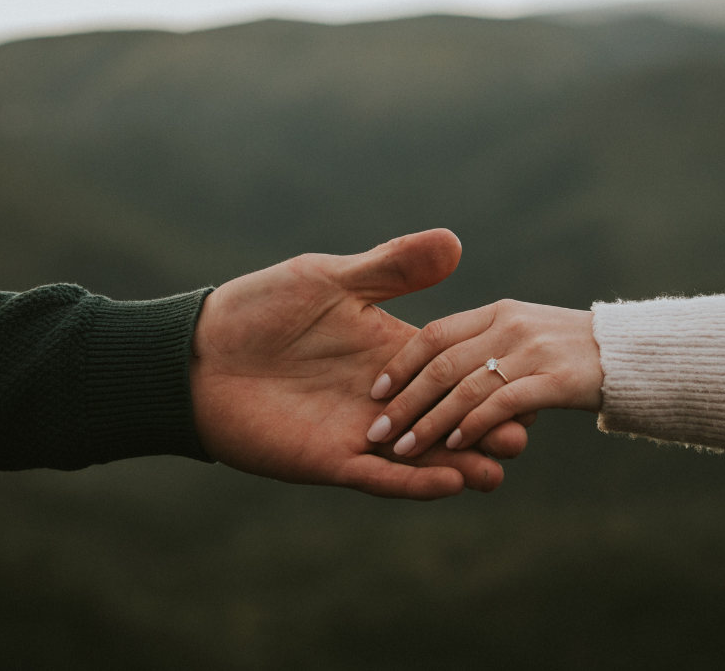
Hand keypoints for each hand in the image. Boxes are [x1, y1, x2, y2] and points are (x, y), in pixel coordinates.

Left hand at [188, 230, 528, 499]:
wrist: (198, 352)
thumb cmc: (259, 309)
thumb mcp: (330, 280)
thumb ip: (392, 269)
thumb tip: (455, 241)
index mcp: (388, 353)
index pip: (448, 371)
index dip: (484, 379)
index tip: (526, 382)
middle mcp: (381, 399)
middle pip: (444, 420)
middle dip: (483, 431)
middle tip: (524, 436)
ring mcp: (357, 433)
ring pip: (420, 457)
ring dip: (459, 464)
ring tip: (497, 470)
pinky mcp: (329, 460)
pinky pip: (379, 478)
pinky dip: (413, 483)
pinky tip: (449, 482)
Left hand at [366, 300, 603, 458]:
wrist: (638, 352)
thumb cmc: (574, 350)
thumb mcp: (526, 331)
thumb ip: (485, 345)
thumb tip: (439, 374)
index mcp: (497, 313)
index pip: (435, 335)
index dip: (402, 364)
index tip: (375, 392)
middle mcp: (510, 326)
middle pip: (443, 364)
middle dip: (405, 401)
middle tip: (377, 431)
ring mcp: (534, 351)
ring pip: (466, 388)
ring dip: (430, 422)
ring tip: (403, 449)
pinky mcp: (557, 379)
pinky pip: (503, 403)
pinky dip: (474, 425)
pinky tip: (454, 446)